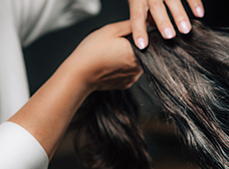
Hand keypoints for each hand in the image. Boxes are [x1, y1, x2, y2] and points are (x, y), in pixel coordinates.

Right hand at [9, 20, 141, 158]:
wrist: (79, 75)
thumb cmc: (92, 52)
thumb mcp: (111, 30)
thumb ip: (131, 25)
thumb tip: (145, 23)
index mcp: (138, 53)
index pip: (150, 43)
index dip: (140, 37)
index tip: (129, 37)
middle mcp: (139, 68)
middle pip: (144, 53)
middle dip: (134, 47)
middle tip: (117, 45)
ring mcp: (133, 77)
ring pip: (137, 63)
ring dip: (128, 58)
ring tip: (112, 54)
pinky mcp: (126, 84)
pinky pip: (129, 72)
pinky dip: (123, 67)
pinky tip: (111, 63)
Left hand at [128, 0, 203, 49]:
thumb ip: (143, 12)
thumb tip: (147, 27)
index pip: (136, 15)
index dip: (139, 30)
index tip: (142, 45)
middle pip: (156, 6)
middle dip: (163, 22)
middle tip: (169, 36)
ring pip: (172, 0)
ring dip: (180, 15)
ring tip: (186, 29)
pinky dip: (194, 3)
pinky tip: (199, 14)